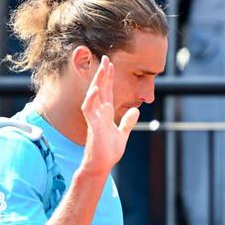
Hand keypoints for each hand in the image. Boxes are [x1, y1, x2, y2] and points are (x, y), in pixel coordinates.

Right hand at [80, 56, 139, 174]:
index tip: (110, 64)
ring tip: (101, 70)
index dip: (108, 78)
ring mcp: (95, 119)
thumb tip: (135, 111)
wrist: (101, 166)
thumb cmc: (108, 152)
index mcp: (105, 114)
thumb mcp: (122, 134)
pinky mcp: (93, 127)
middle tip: (105, 58)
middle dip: (102, 74)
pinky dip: (92, 100)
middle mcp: (98, 114)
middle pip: (100, 90)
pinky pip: (89, 111)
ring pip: (93, 97)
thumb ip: (127, 122)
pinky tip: (96, 90)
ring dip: (97, 83)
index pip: (107, 92)